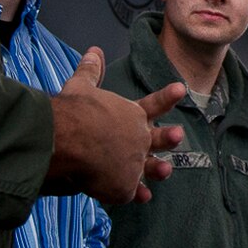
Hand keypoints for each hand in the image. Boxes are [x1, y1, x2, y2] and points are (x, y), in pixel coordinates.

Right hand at [46, 48, 184, 204]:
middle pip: (158, 138)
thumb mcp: (82, 87)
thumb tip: (94, 50)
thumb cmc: (74, 112)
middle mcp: (137, 138)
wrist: (66, 141)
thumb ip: (91, 71)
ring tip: (165, 170)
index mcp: (131, 114)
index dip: (167, 97)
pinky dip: (136, 194)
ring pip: (150, 168)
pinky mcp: (123, 186)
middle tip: (178, 134)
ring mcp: (133, 163)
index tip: (181, 89)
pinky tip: (142, 197)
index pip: (153, 104)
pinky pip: (131, 192)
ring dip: (158, 170)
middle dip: (168, 137)